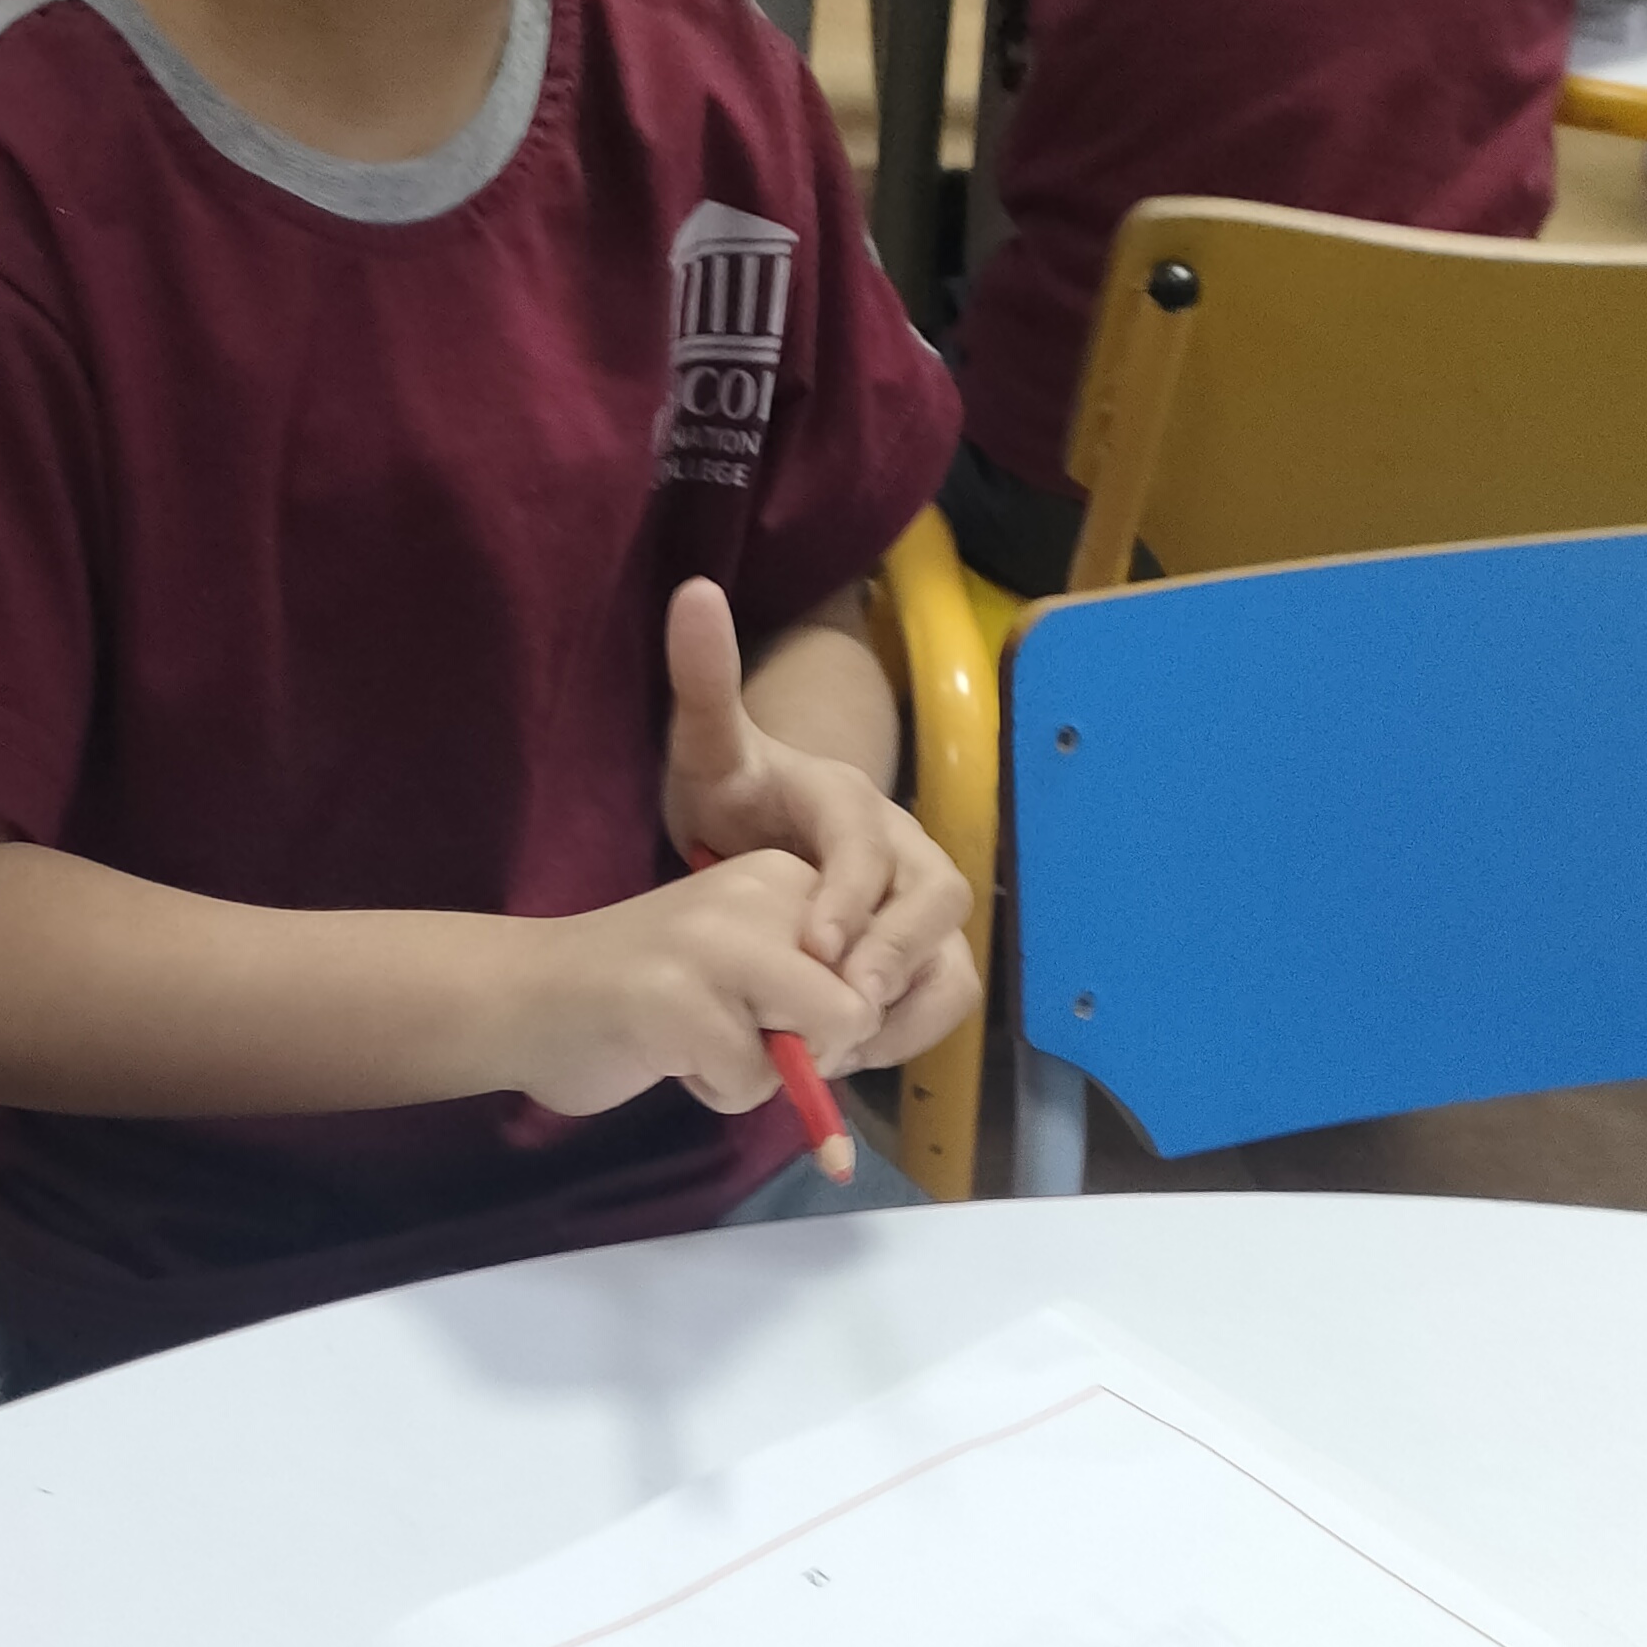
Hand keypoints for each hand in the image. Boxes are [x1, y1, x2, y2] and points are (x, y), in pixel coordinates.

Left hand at [656, 580, 979, 1065]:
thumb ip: (704, 682)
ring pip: (953, 953)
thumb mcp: (707, 745)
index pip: (868, 841)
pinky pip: (944, 991)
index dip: (850, 894)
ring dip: (910, 1002)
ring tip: (848, 1044)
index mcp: (847, 798)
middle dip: (894, 952)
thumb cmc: (734, 790)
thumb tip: (693, 593)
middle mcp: (902, 844)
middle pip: (934, 897)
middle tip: (843, 1004)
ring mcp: (919, 898)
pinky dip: (911, 1027)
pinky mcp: (923, 947)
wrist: (765, 820)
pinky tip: (853, 1054)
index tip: (815, 945)